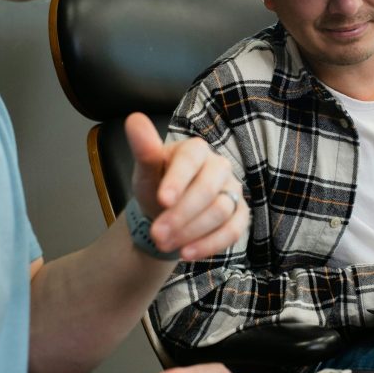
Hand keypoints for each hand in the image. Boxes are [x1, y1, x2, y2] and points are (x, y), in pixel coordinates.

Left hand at [125, 112, 248, 260]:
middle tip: (156, 234)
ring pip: (220, 212)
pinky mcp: (239, 214)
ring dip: (191, 232)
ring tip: (164, 244)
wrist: (167, 211)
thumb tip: (134, 119)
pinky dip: (210, 245)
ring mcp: (232, 191)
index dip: (178, 180)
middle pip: (207, 190)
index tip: (162, 200)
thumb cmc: (157, 185)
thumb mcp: (145, 171)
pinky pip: (234, 230)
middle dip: (181, 215)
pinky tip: (187, 254)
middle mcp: (219, 167)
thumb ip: (143, 149)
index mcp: (195, 149)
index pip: (192, 160)